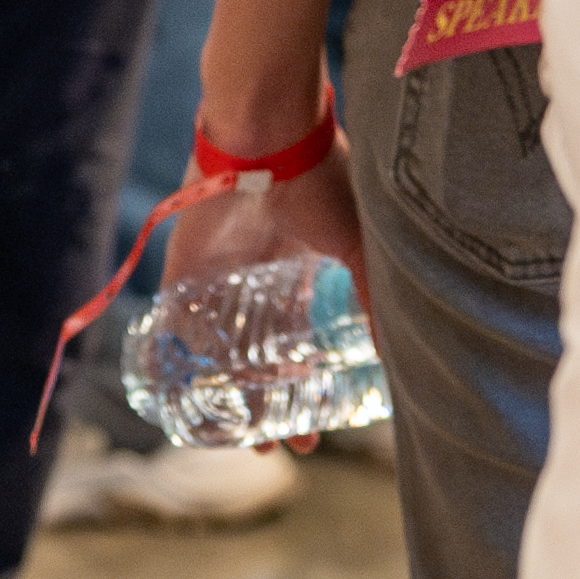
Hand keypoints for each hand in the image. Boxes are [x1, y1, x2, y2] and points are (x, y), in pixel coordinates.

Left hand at [158, 124, 368, 452]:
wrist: (266, 130)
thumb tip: (404, 355)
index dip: (309, 389)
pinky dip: (179, 360)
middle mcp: (258, 276)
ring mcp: (219, 274)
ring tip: (243, 440)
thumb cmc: (319, 177)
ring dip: (231, 398)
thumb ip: (376, 298)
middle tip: (281, 448)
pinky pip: (175, 324)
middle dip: (271, 405)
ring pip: (221, 352)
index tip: (317, 432)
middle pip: (261, 357)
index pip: (302, 344)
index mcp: (299, 269)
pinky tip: (185, 398)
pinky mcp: (185, 268)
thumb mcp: (359, 246)